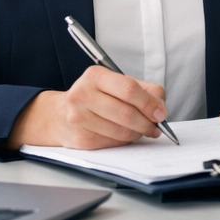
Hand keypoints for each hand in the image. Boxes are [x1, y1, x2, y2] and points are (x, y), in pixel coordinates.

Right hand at [7, 66, 168, 149]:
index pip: (129, 89)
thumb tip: (160, 107)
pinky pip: (112, 143)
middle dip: (147, 123)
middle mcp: (83, 95)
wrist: (59, 115)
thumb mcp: (115, 83)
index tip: (161, 113)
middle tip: (156, 127)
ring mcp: (79, 118)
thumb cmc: (94, 97)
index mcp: (95, 76)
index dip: (149, 103)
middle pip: (126, 113)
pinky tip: (126, 135)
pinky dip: (125, 141)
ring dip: (138, 133)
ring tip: (142, 130)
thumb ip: (142, 90)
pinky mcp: (80, 138)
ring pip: (121, 131)